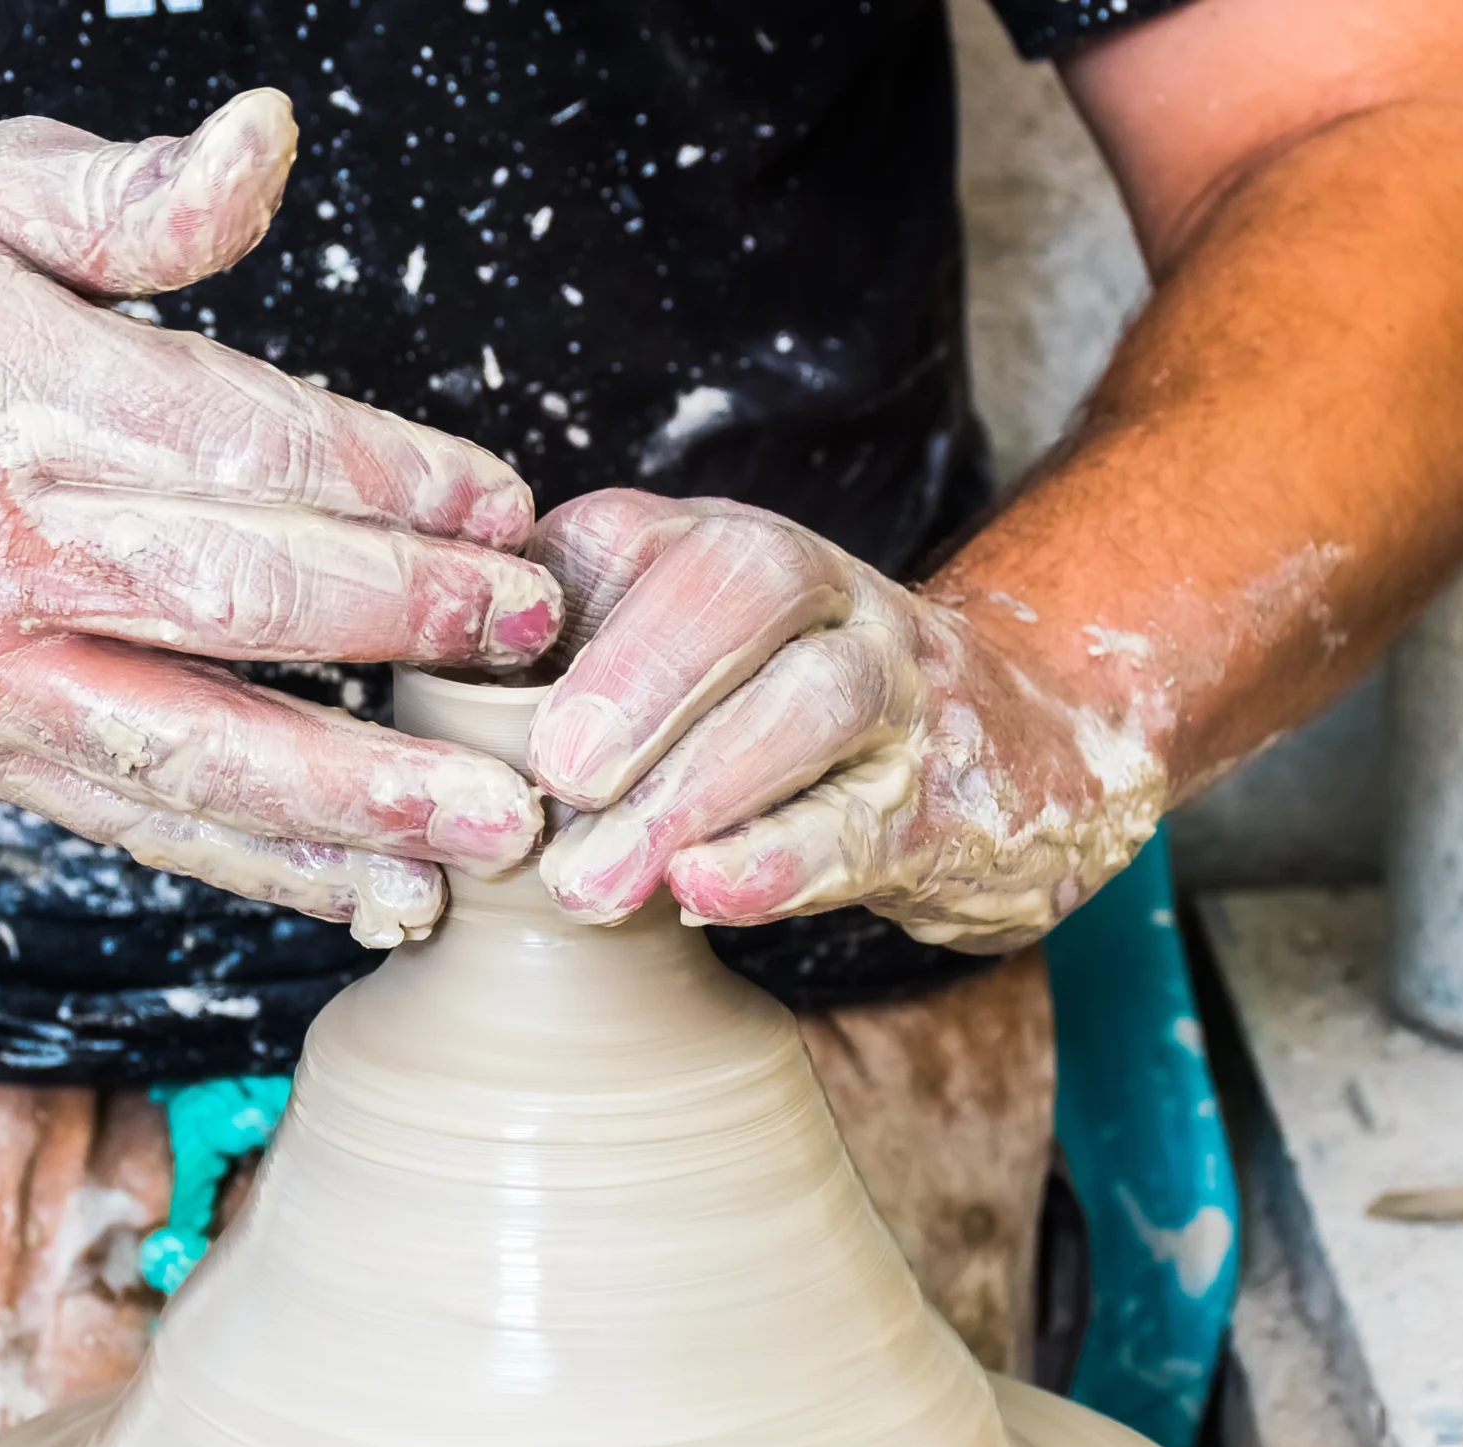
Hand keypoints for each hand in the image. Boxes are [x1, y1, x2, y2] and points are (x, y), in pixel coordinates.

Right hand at [0, 93, 559, 945]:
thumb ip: (126, 195)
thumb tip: (268, 138)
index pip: (228, 441)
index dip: (384, 477)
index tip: (504, 506)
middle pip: (232, 597)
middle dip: (405, 620)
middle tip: (538, 638)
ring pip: (196, 749)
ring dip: (361, 795)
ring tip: (500, 825)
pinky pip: (145, 825)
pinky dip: (273, 869)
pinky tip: (385, 891)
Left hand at [525, 492, 1167, 952]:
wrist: (1026, 756)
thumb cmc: (792, 714)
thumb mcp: (699, 660)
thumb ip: (583, 672)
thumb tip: (437, 736)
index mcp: (737, 553)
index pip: (648, 535)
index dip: (567, 602)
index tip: (479, 686)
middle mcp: (828, 598)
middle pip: (750, 584)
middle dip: (644, 674)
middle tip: (552, 778)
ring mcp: (900, 694)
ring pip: (814, 702)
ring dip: (698, 786)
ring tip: (595, 880)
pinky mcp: (943, 802)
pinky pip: (865, 822)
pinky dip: (780, 861)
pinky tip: (706, 894)